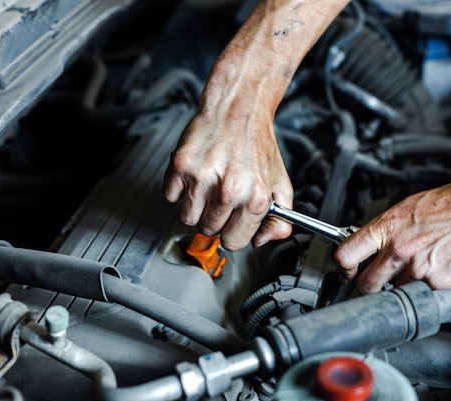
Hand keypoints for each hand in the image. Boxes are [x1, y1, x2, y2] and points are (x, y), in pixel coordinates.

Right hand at [163, 103, 292, 250]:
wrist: (238, 109)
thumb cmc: (257, 145)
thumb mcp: (280, 184)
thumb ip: (279, 220)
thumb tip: (261, 241)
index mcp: (255, 198)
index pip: (234, 242)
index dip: (232, 233)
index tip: (231, 223)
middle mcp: (229, 191)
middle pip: (207, 231)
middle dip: (213, 217)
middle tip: (220, 196)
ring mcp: (203, 178)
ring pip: (187, 218)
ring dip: (195, 206)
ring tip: (208, 185)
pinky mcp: (181, 165)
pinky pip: (170, 197)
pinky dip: (179, 189)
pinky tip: (196, 174)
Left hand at [334, 175, 450, 291]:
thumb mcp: (413, 206)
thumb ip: (390, 228)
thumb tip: (376, 243)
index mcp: (388, 225)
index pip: (346, 254)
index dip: (343, 268)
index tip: (347, 273)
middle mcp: (398, 248)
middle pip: (365, 284)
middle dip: (368, 288)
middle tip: (376, 283)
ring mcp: (418, 269)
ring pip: (395, 292)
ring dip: (402, 288)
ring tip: (420, 270)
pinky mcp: (439, 284)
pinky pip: (424, 295)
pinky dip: (429, 290)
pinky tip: (441, 271)